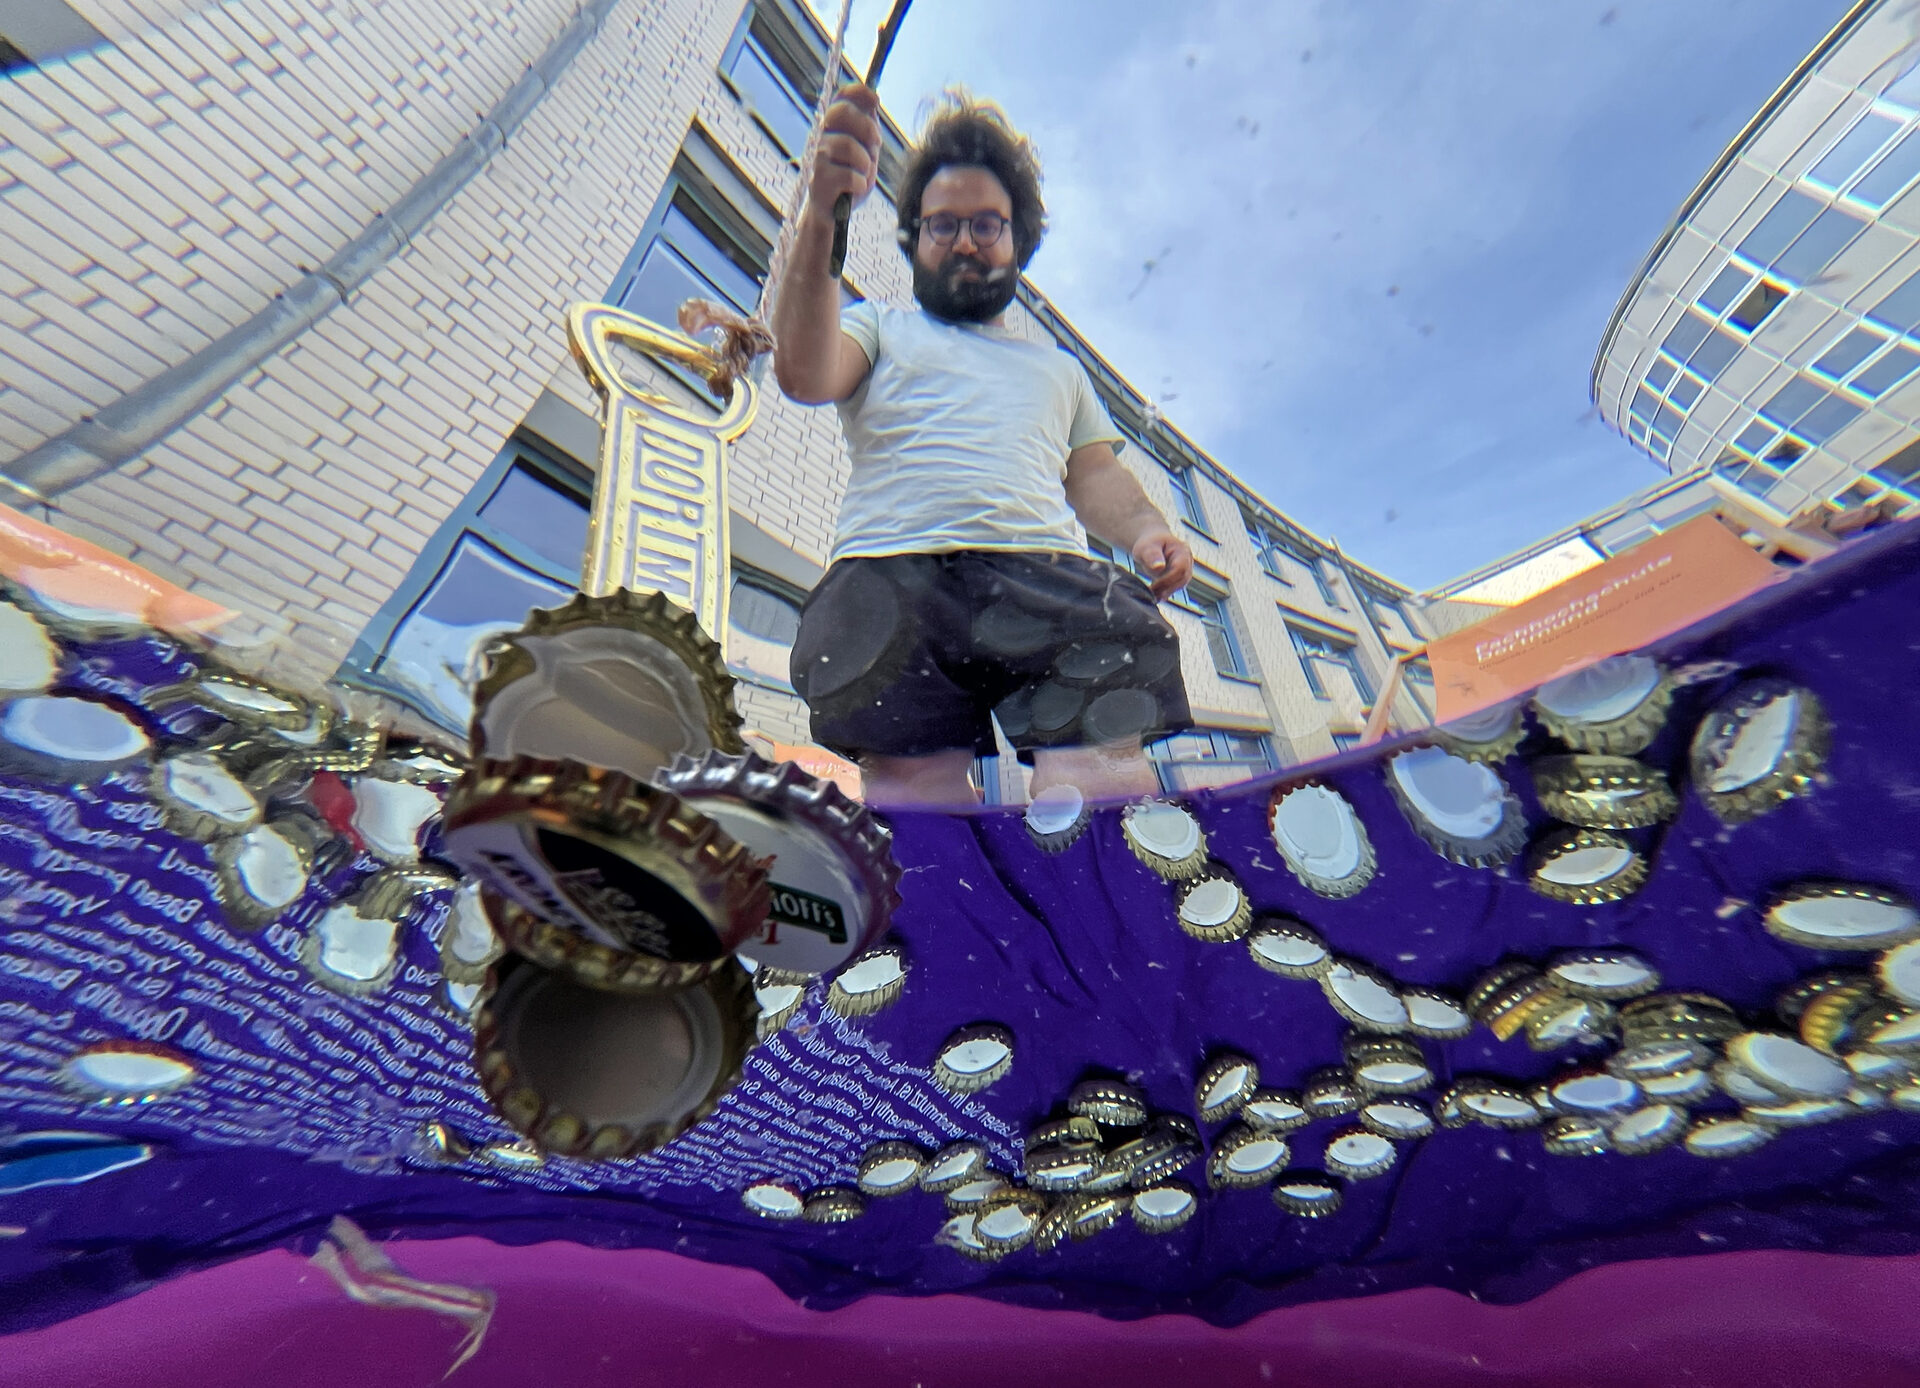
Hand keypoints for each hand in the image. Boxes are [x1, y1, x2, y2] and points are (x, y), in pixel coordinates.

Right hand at [808, 84, 880, 218]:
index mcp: (833, 126)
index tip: (876, 100)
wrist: (832, 216)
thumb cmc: (850, 180)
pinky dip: (860, 183)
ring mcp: (816, 157)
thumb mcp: (865, 150)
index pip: (842, 97)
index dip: (860, 92)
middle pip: (841, 112)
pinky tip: (855, 189)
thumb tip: (873, 98)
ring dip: (865, 162)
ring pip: (848, 145)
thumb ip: (868, 127)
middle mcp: (820, 136)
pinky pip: (849, 175)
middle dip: (866, 127)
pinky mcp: (818, 180)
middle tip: (876, 144)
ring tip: (863, 174)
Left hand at [1131, 528, 1192, 600]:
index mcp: (1182, 550)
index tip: (1153, 586)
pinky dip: (1166, 593)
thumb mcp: (1146, 547)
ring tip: (1152, 596)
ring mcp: (1186, 569)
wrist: (1152, 544)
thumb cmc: (1149, 544)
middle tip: (1151, 594)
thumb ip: (1151, 555)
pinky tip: (1155, 597)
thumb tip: (1159, 567)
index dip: (1167, 579)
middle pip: (1182, 578)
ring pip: (1180, 585)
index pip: (1179, 567)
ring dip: (1166, 592)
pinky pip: (1176, 587)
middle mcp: (1188, 560)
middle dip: (1167, 587)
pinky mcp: (1180, 577)